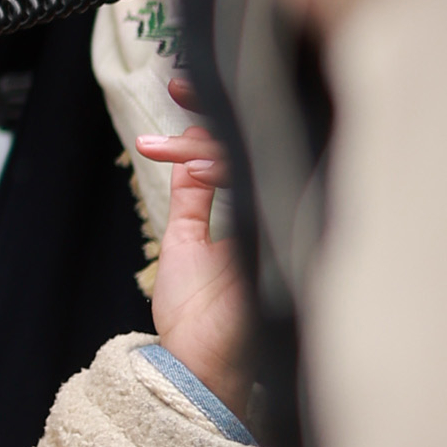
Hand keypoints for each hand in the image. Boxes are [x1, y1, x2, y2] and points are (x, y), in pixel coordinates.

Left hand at [140, 110, 251, 421]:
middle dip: (213, 110)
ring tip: (167, 138)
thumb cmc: (199, 314)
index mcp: (257, 216)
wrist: (201, 363)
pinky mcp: (275, 239)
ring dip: (207, 142)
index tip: (183, 86)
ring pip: (252, 160)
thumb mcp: (187, 242)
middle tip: (180, 83)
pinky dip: (220, 170)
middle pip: (251, 146)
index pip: (242, 151)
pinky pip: (251, 190)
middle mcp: (272, 215)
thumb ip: (194, 198)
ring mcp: (279, 225)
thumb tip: (192, 155)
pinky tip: (194, 158)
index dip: (214, 117)